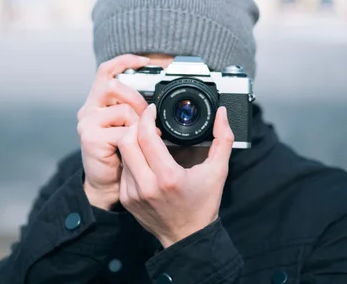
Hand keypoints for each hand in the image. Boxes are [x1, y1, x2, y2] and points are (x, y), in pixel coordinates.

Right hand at [77, 54, 149, 209]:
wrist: (107, 184)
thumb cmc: (122, 155)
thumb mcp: (130, 126)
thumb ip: (137, 111)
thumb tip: (159, 99)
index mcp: (99, 102)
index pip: (106, 71)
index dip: (124, 61)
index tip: (145, 60)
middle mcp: (89, 108)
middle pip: (114, 86)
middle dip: (137, 99)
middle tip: (149, 116)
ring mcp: (88, 123)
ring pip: (123, 110)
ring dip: (139, 124)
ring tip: (143, 137)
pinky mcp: (91, 138)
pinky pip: (123, 132)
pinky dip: (135, 140)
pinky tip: (136, 149)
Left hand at [118, 104, 233, 247]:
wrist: (187, 237)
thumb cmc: (203, 204)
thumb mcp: (218, 171)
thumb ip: (223, 139)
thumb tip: (222, 114)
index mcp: (168, 177)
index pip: (145, 136)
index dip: (146, 117)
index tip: (152, 110)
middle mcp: (147, 186)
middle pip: (127, 142)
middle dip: (135, 126)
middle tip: (147, 123)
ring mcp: (133, 194)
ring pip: (123, 155)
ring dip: (132, 142)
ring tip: (146, 139)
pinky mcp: (126, 199)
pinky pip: (123, 170)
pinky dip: (131, 159)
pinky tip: (143, 158)